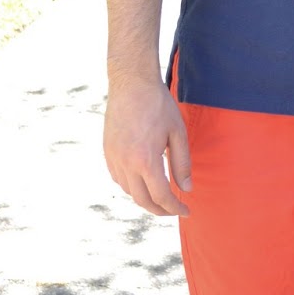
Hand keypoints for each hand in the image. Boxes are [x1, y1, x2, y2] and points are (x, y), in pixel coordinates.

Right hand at [103, 74, 191, 216]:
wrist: (131, 83)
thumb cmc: (159, 105)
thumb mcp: (178, 134)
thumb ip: (182, 164)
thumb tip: (187, 189)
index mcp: (145, 160)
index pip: (161, 196)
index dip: (175, 208)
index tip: (186, 211)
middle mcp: (125, 163)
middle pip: (142, 200)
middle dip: (160, 209)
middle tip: (175, 209)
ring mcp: (113, 158)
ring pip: (128, 191)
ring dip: (145, 198)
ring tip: (162, 194)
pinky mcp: (107, 151)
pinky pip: (118, 178)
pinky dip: (132, 186)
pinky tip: (143, 180)